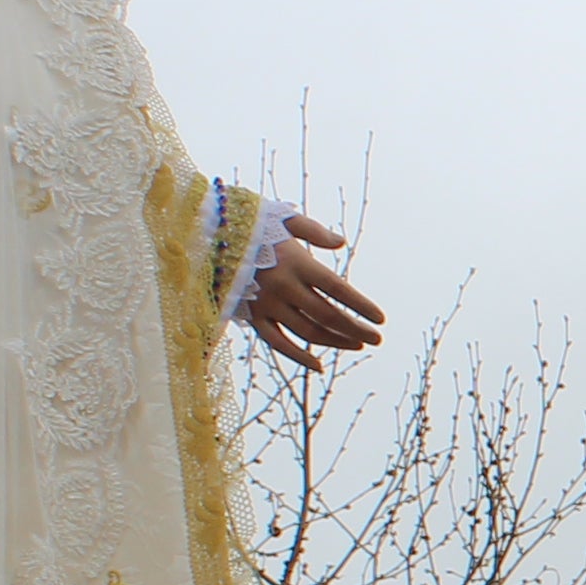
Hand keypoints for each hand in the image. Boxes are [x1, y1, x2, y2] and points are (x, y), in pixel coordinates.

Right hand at [242, 212, 385, 370]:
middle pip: (328, 315)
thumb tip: (340, 243)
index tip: (380, 319)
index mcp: (296, 262)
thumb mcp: (283, 218)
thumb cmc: (249, 224)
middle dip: (356, 329)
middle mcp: (284, 287)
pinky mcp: (251, 316)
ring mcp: (267, 305)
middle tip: (377, 338)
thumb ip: (314, 231)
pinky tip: (318, 366)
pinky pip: (277, 343)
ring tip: (357, 345)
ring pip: (307, 332)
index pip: (338, 290)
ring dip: (335, 342)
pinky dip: (298, 357)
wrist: (205, 237)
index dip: (361, 306)